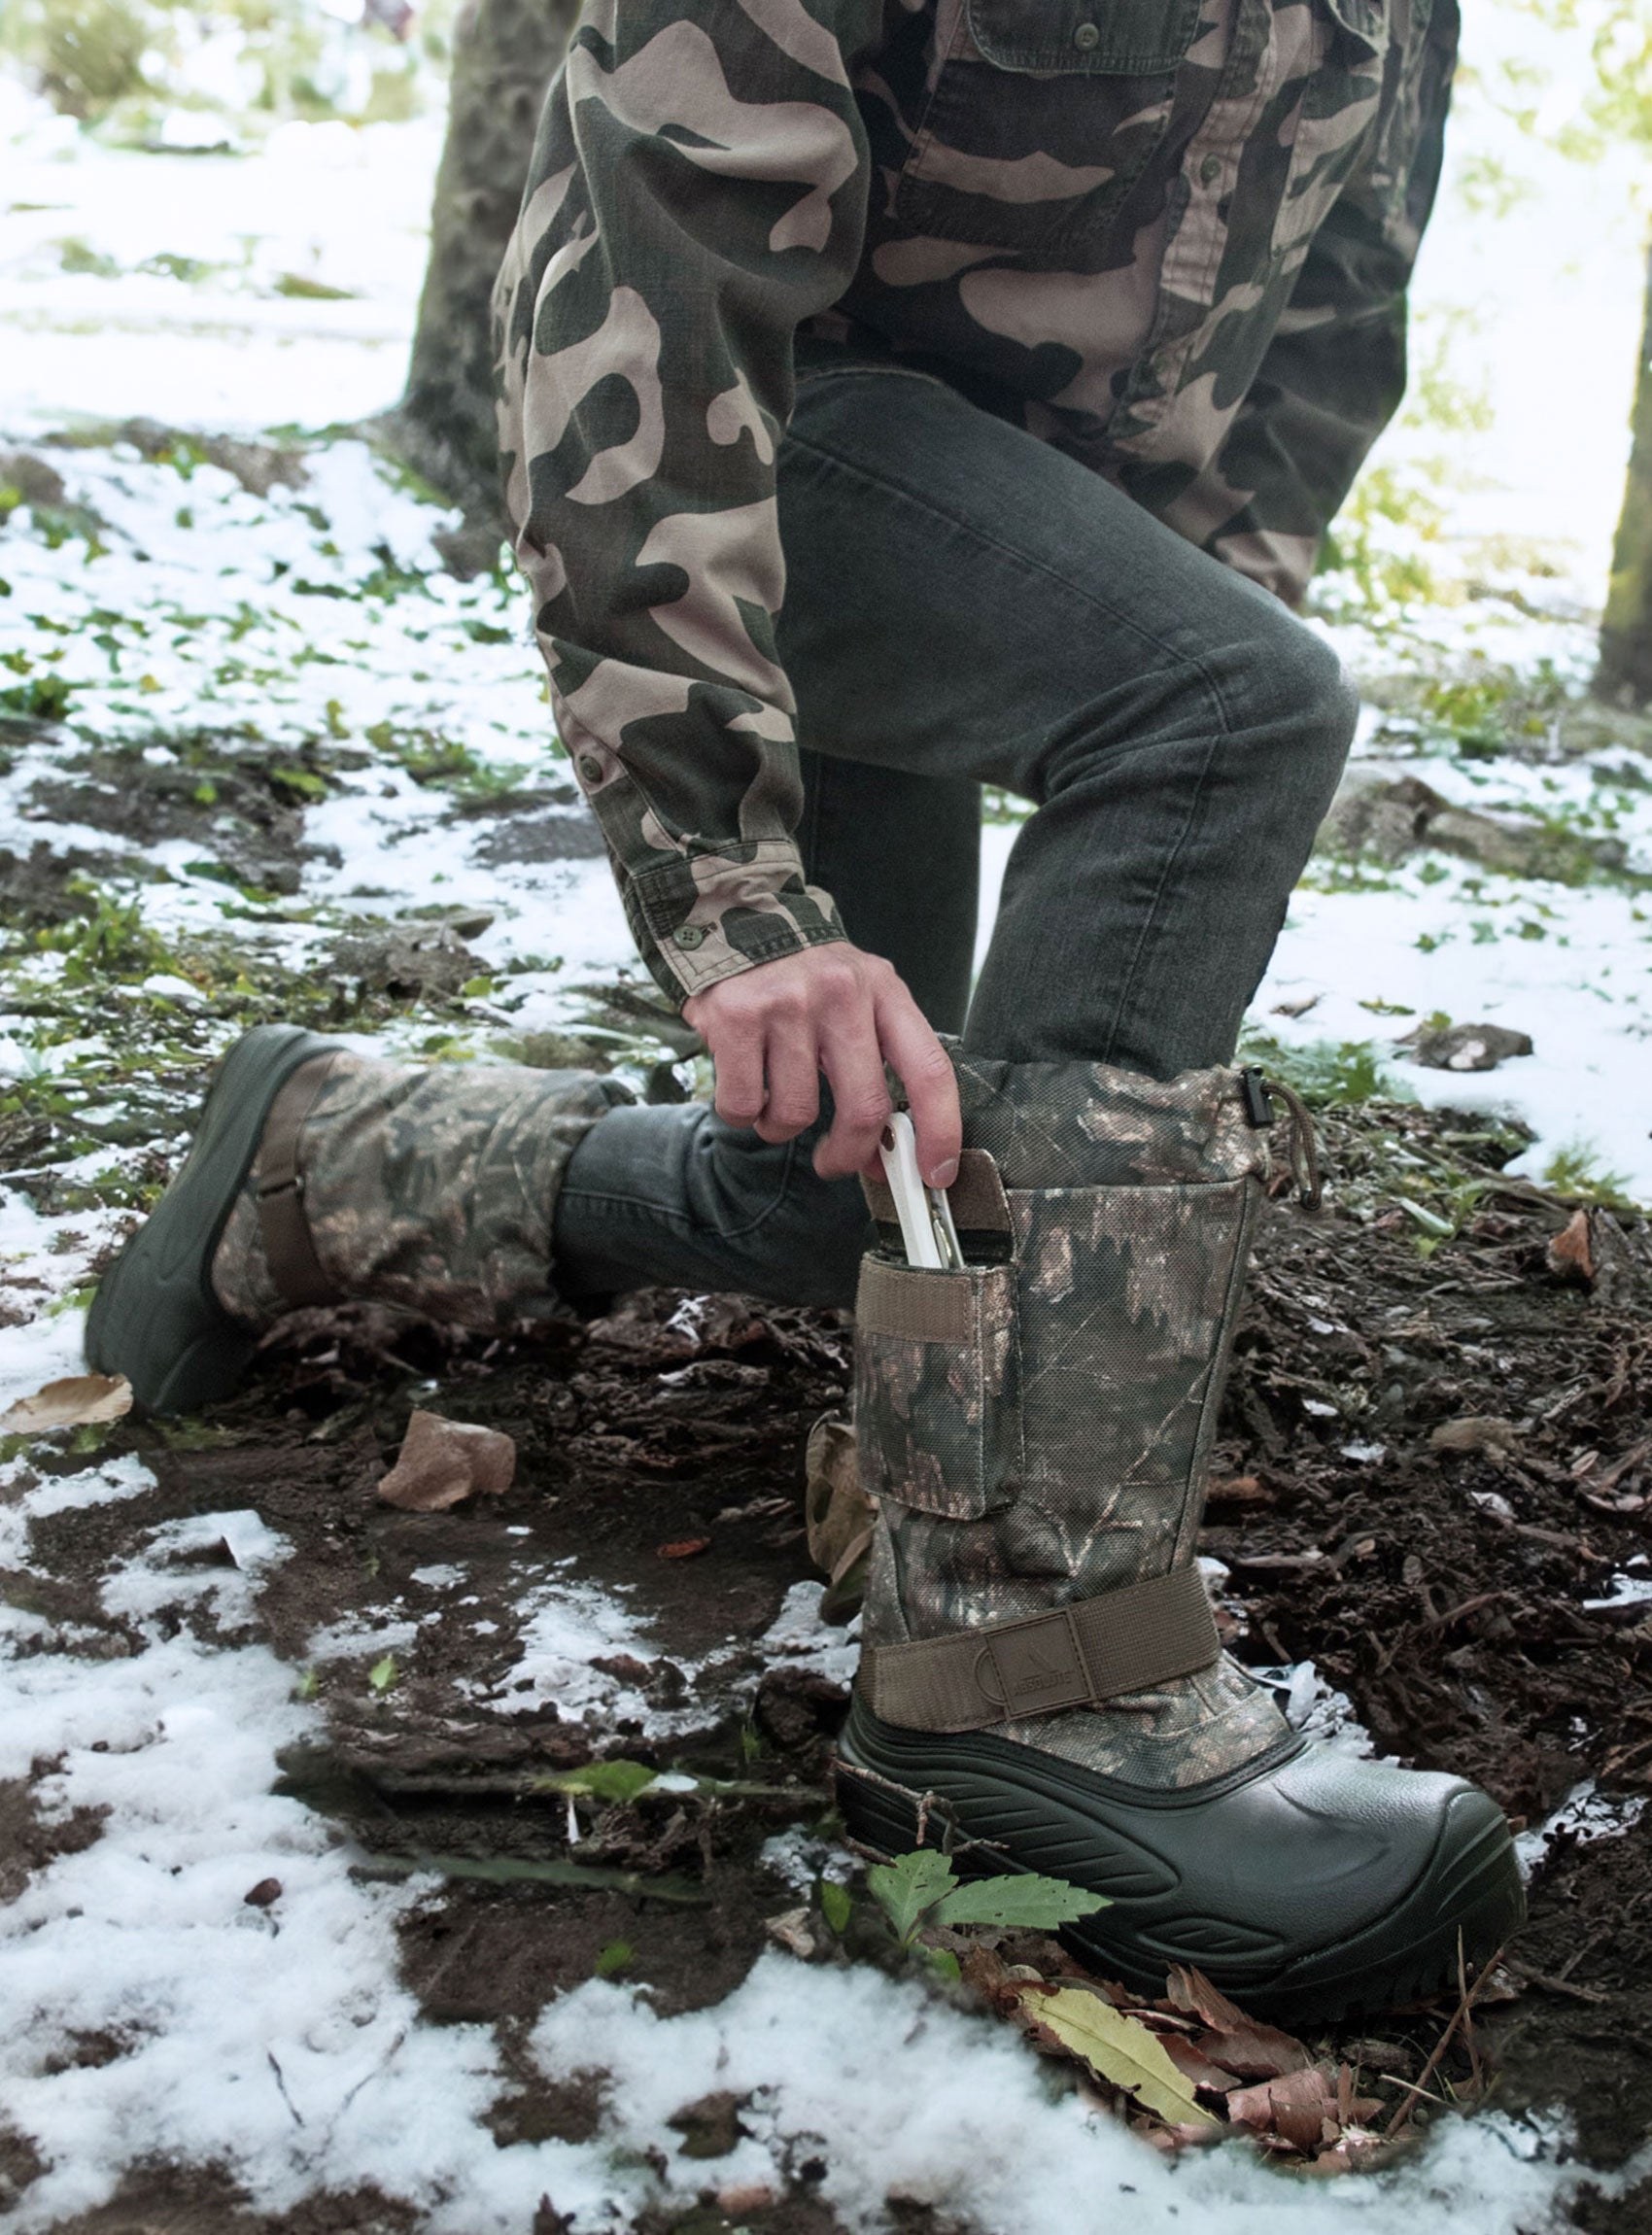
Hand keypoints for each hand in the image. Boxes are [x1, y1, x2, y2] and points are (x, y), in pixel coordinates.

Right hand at [683, 944, 961, 1185]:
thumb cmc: (805, 976)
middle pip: (864, 1108)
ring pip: (796, 1114)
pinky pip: (744, 1105)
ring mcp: (787, 1003)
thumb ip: (877, 1065)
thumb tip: (883, 1156)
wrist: (734, 918)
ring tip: (773, 1095)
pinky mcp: (736, 1017)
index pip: (929, 1070)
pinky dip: (743, 1112)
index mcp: (884, 991)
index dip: (940, 1130)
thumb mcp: (859, 996)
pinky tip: (744, 1082)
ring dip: (781, 1127)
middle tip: (833, 1162)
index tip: (935, 1173)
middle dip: (849, 1153)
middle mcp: (842, 993)